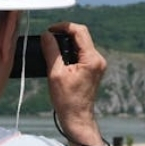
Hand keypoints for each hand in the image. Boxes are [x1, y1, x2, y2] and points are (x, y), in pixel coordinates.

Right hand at [42, 22, 105, 145]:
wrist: (77, 118)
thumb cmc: (67, 100)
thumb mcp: (55, 73)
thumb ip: (51, 51)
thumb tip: (46, 35)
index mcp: (92, 59)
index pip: (79, 31)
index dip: (63, 27)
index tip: (50, 30)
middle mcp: (98, 60)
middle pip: (82, 36)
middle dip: (64, 34)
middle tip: (49, 38)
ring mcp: (97, 65)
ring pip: (81, 44)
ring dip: (67, 43)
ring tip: (52, 47)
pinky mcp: (93, 70)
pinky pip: (82, 54)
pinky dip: (70, 52)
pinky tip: (59, 58)